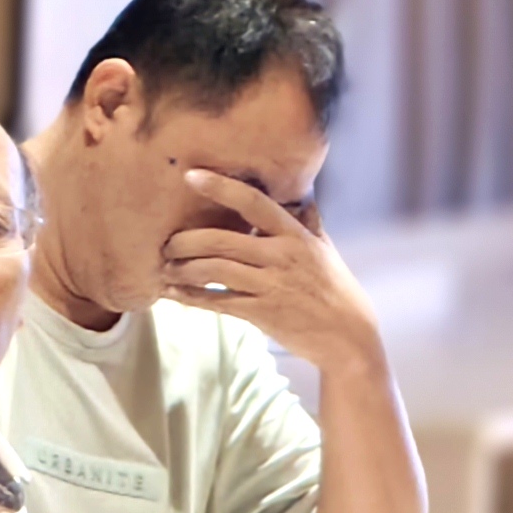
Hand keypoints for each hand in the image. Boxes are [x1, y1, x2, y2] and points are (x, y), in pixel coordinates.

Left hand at [161, 171, 384, 376]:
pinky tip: (174, 295)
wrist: (348, 336)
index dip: (220, 187)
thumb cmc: (336, 289)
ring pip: (215, 271)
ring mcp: (270, 286)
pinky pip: (219, 303)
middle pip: (221, 240)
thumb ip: (308, 221)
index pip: (253, 202)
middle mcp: (280, 257)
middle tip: (165, 241)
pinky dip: (192, 298)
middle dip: (186, 239)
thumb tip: (303, 195)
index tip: (191, 175)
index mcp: (294, 235)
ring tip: (164, 268)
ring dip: (183, 269)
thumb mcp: (325, 249)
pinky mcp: (263, 314)